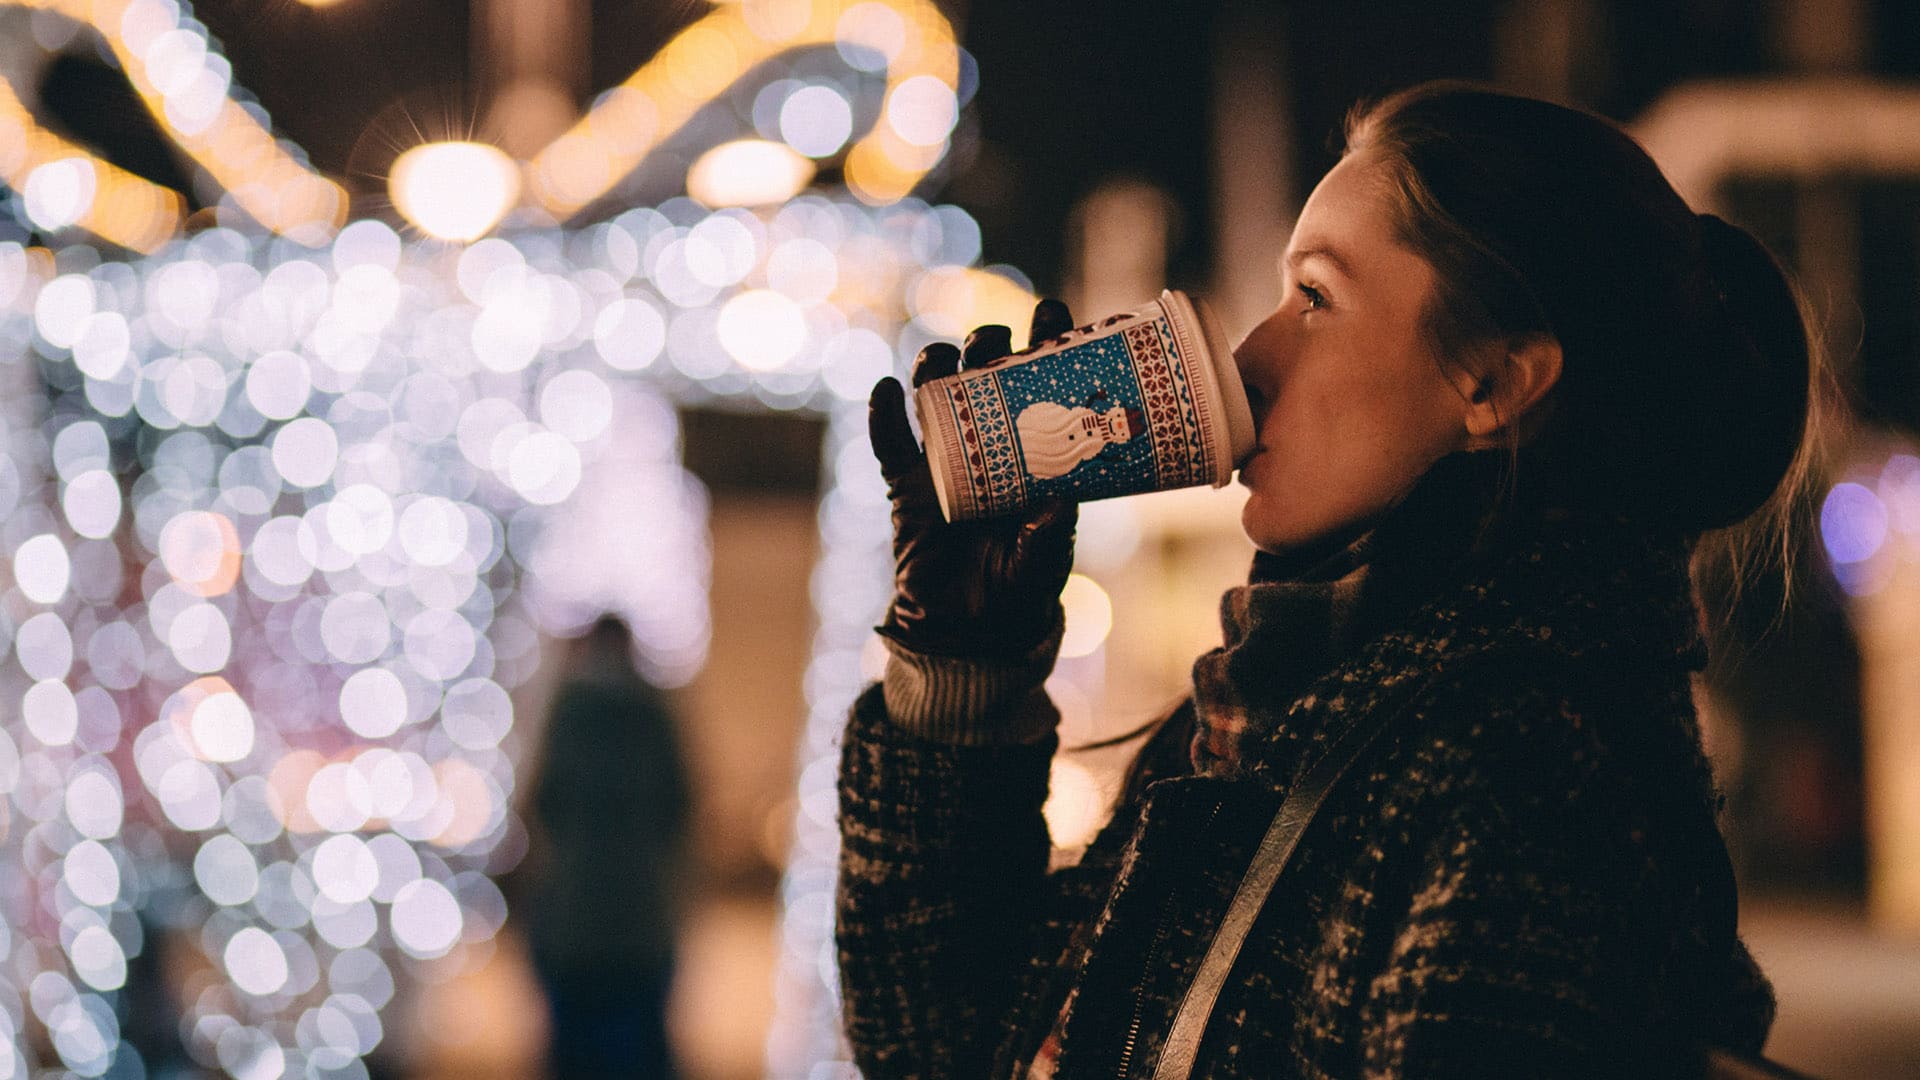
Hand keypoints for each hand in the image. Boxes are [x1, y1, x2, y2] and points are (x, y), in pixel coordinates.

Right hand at [868, 299, 1078, 659]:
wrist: (970, 632)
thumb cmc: (1019, 589)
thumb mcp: (1043, 560)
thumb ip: (1049, 533)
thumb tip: (1058, 499)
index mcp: (1032, 452)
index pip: (1041, 386)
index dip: (1044, 346)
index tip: (1053, 314)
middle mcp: (988, 446)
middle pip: (984, 377)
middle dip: (988, 346)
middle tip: (997, 339)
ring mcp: (944, 462)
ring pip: (935, 397)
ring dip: (936, 368)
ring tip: (943, 357)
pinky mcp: (906, 488)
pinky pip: (890, 446)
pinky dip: (883, 417)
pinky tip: (885, 391)